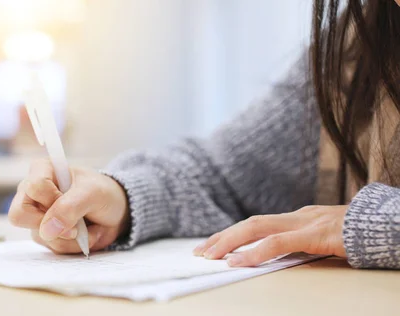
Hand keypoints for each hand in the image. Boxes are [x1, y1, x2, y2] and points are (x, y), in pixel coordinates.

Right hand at [8, 159, 129, 253]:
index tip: (71, 199)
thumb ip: (70, 207)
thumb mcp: (93, 193)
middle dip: (51, 224)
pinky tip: (83, 235)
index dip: (52, 199)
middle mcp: (33, 193)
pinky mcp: (46, 234)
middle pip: (19, 215)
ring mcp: (37, 215)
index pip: (33, 187)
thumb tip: (47, 230)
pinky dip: (72, 245)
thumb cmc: (103, 193)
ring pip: (40, 236)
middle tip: (74, 222)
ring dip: (69, 237)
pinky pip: (51, 247)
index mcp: (42, 170)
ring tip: (86, 227)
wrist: (115, 212)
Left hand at [194, 205, 347, 266]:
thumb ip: (303, 244)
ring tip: (211, 256)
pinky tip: (239, 261)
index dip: (231, 235)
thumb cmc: (359, 235)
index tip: (209, 247)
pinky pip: (279, 242)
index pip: (256, 224)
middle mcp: (297, 216)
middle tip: (199, 252)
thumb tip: (278, 255)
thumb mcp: (325, 239)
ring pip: (258, 227)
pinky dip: (256, 252)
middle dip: (222, 237)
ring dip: (230, 242)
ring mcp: (306, 223)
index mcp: (297, 218)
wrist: (386, 225)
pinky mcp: (316, 234)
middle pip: (251, 223)